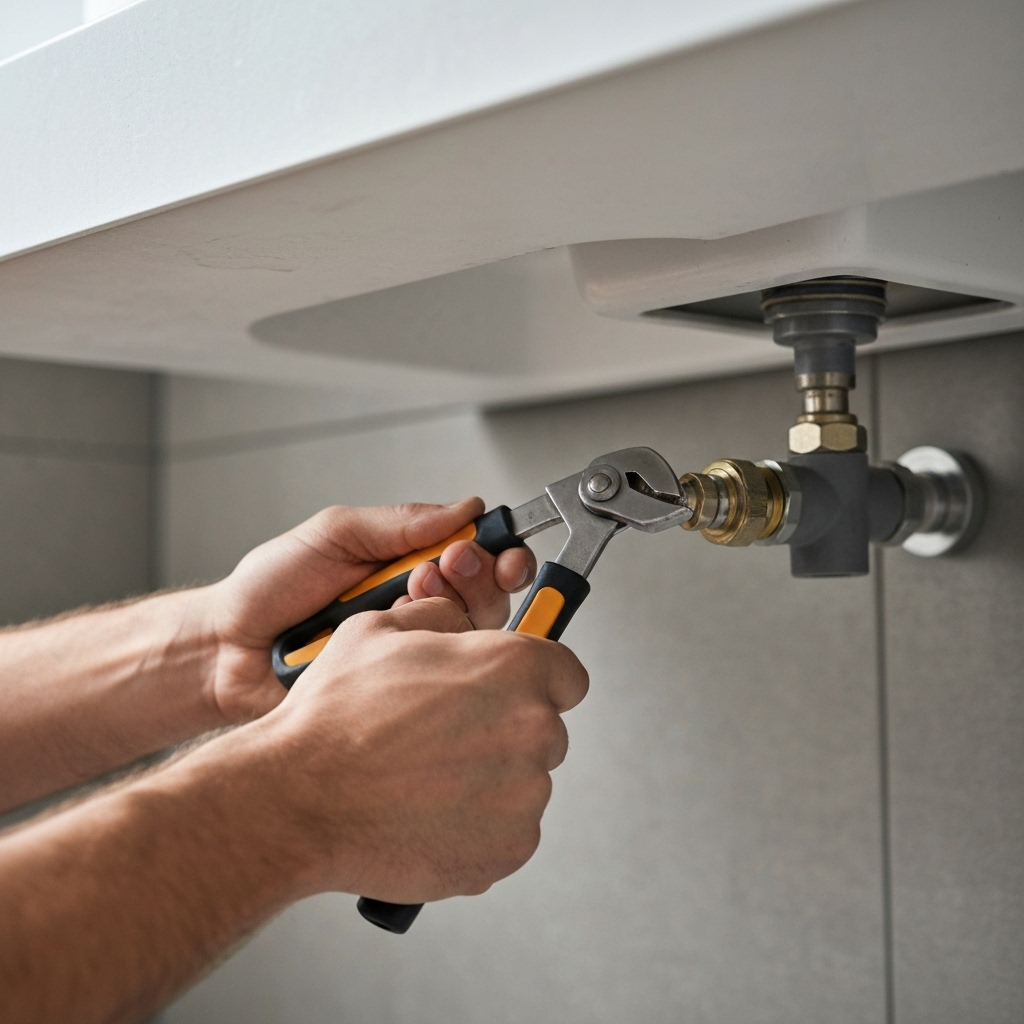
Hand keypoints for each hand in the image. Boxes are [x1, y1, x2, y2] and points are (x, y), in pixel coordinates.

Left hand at [204, 499, 536, 723]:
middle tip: (446, 567)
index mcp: (407, 565)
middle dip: (476, 578)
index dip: (498, 553)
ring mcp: (407, 651)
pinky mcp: (395, 689)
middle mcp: (415, 608)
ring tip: (400, 596)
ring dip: (442, 610)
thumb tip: (466, 509)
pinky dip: (418, 652)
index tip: (499, 549)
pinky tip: (388, 642)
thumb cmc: (269, 590)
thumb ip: (401, 523)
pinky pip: (433, 676)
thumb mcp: (335, 534)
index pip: (476, 556)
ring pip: (467, 638)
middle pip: (486, 599)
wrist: (225, 648)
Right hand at [266, 597, 589, 902]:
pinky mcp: (508, 850)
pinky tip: (426, 813)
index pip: (568, 675)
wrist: (298, 800)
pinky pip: (508, 832)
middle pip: (544, 729)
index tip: (510, 694)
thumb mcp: (379, 629)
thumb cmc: (333, 717)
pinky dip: (477, 826)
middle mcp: (533, 728)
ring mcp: (524, 795)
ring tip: (423, 779)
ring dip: (489, 780)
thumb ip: (441, 618)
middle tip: (444, 737)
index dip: (535, 681)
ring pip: (524, 782)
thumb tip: (463, 623)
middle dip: (504, 730)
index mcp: (513, 667)